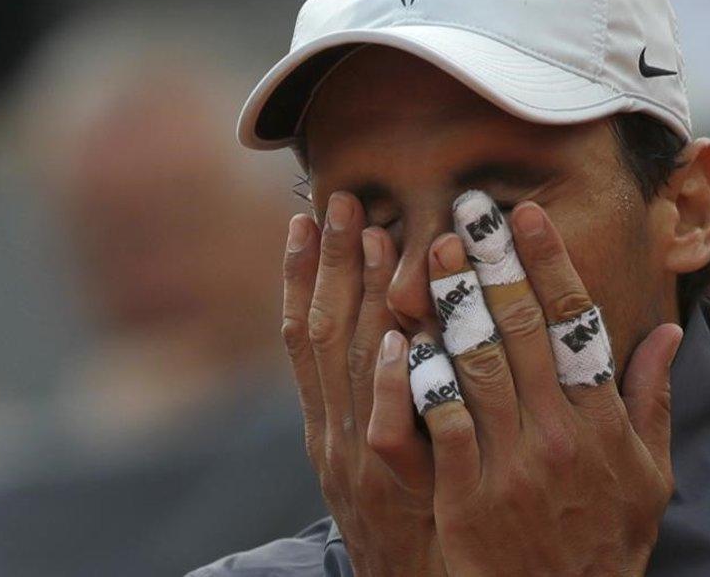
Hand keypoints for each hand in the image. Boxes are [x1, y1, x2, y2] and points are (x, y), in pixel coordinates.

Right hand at [282, 192, 444, 575]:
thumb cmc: (408, 508)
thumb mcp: (377, 452)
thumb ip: (382, 392)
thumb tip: (397, 323)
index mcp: (323, 420)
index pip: (302, 334)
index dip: (301, 275)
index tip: (305, 217)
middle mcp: (329, 431)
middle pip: (322, 335)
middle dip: (330, 266)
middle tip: (343, 201)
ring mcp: (356, 458)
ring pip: (350, 368)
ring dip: (360, 301)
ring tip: (373, 235)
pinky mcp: (394, 486)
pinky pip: (386, 428)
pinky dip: (387, 382)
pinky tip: (395, 338)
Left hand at [416, 199, 680, 574]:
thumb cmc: (606, 541)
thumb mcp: (649, 475)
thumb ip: (652, 400)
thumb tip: (667, 334)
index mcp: (602, 422)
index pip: (575, 324)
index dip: (549, 264)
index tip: (526, 216)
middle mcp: (558, 433)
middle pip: (521, 329)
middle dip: (492, 263)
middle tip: (467, 212)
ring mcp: (509, 464)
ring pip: (476, 364)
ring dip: (451, 302)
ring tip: (431, 252)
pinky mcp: (464, 495)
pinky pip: (437, 423)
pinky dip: (418, 377)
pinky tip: (402, 334)